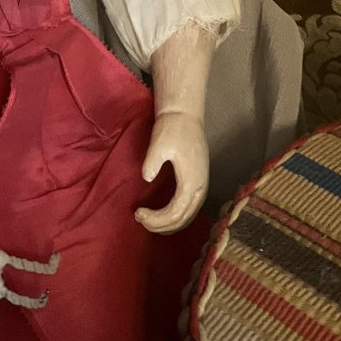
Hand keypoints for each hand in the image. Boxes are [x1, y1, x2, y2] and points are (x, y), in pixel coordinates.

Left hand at [135, 112, 208, 234]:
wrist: (185, 115)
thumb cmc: (172, 128)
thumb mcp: (159, 143)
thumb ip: (152, 162)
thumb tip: (147, 178)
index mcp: (191, 182)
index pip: (174, 213)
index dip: (156, 219)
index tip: (138, 213)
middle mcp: (200, 188)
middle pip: (183, 219)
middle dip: (160, 225)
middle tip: (139, 219)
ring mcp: (202, 185)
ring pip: (189, 216)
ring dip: (169, 224)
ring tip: (149, 220)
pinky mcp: (200, 182)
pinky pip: (190, 208)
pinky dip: (177, 217)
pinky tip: (164, 215)